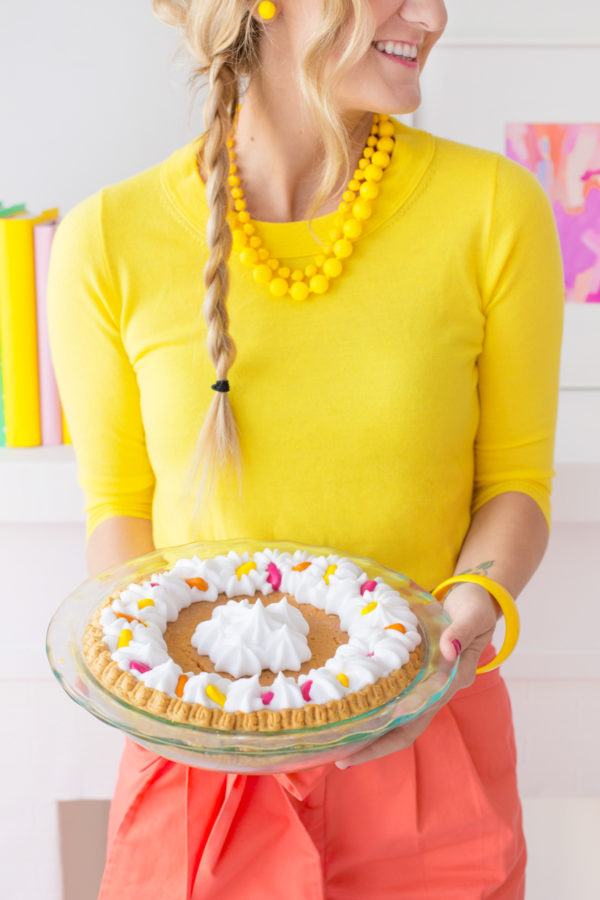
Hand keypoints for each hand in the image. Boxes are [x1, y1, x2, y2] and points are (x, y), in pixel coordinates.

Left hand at [335, 583, 498, 768]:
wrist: (476, 599)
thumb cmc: (475, 609)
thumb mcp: (472, 617)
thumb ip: (460, 633)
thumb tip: (448, 649)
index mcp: (451, 681)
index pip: (419, 717)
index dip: (392, 733)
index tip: (365, 743)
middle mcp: (436, 689)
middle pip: (404, 728)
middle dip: (374, 745)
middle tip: (340, 759)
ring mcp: (426, 683)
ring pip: (396, 717)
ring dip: (371, 731)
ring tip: (340, 743)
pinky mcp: (416, 671)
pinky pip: (393, 695)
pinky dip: (375, 706)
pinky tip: (352, 708)